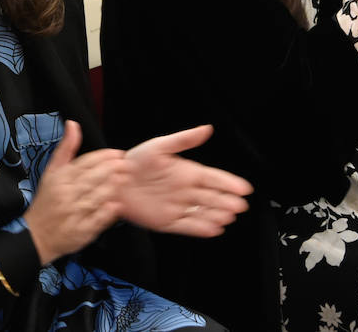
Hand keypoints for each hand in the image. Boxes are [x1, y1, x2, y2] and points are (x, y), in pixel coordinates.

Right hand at [24, 121, 127, 264]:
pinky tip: (116, 205)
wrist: (35, 235)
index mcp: (60, 178)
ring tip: (124, 180)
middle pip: (93, 178)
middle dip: (113, 169)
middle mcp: (65, 194)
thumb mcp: (52, 172)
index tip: (117, 153)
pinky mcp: (79, 231)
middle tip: (126, 164)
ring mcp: (72, 213)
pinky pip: (96, 220)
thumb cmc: (47, 200)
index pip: (85, 162)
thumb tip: (73, 124)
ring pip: (96, 197)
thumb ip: (66, 148)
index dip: (104, 156)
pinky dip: (107, 212)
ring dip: (112, 187)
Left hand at [119, 125, 252, 236]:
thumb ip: (184, 139)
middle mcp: (185, 190)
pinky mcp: (166, 222)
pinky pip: (187, 226)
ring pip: (202, 213)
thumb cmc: (135, 161)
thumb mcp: (159, 145)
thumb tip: (207, 129)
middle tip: (240, 206)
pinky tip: (214, 229)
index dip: (229, 183)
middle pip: (212, 197)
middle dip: (226, 201)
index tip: (244, 188)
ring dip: (216, 215)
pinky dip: (200, 228)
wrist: (113, 182)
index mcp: (187, 172)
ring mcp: (177, 207)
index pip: (213, 178)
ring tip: (228, 217)